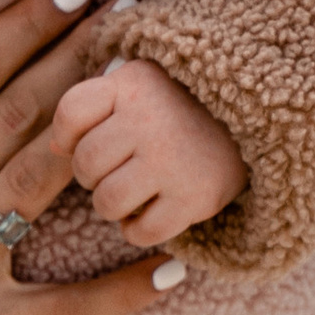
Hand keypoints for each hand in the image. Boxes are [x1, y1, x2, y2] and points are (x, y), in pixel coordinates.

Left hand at [44, 57, 243, 245]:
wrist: (261, 118)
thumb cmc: (186, 103)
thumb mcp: (142, 84)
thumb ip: (95, 104)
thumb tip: (53, 147)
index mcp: (132, 83)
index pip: (70, 113)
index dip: (68, 136)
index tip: (84, 141)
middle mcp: (149, 119)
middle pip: (85, 163)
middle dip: (92, 176)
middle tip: (116, 170)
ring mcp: (172, 160)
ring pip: (106, 202)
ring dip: (112, 206)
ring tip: (133, 193)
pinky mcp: (195, 197)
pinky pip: (141, 231)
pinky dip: (137, 231)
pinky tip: (150, 213)